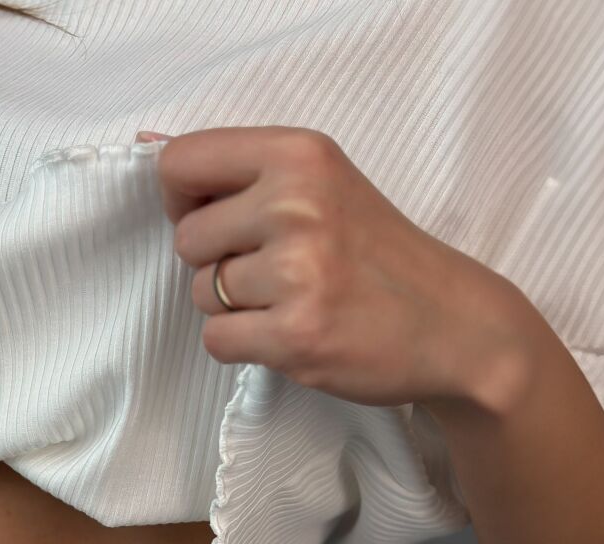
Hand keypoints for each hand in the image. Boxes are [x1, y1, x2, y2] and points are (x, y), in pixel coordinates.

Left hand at [142, 125, 528, 411]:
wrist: (454, 325)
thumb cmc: (378, 256)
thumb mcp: (322, 184)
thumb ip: (239, 170)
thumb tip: (149, 139)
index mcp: (300, 155)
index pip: (181, 162)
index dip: (182, 199)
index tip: (215, 217)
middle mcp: (296, 205)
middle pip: (186, 239)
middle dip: (215, 262)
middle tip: (274, 270)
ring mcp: (297, 272)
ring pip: (201, 294)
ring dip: (233, 307)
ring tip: (290, 301)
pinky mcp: (295, 334)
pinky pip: (217, 340)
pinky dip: (242, 345)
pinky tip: (288, 333)